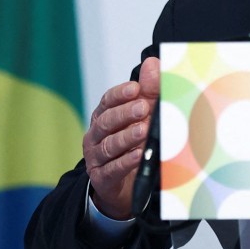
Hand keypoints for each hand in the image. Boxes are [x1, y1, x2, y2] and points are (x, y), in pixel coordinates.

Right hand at [83, 56, 159, 218]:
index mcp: (104, 116)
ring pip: (109, 144)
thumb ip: (148, 90)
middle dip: (125, 113)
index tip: (135, 88)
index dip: (120, 94)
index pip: (108, 101)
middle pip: (106, 121)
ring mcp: (97, 157)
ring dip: (127, 137)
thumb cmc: (132, 144)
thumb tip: (152, 63)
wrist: (124, 185)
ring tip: (143, 130)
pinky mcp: (102, 177)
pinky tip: (138, 156)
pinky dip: (126, 161)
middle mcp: (97, 135)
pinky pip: (113, 168)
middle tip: (142, 108)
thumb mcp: (142, 116)